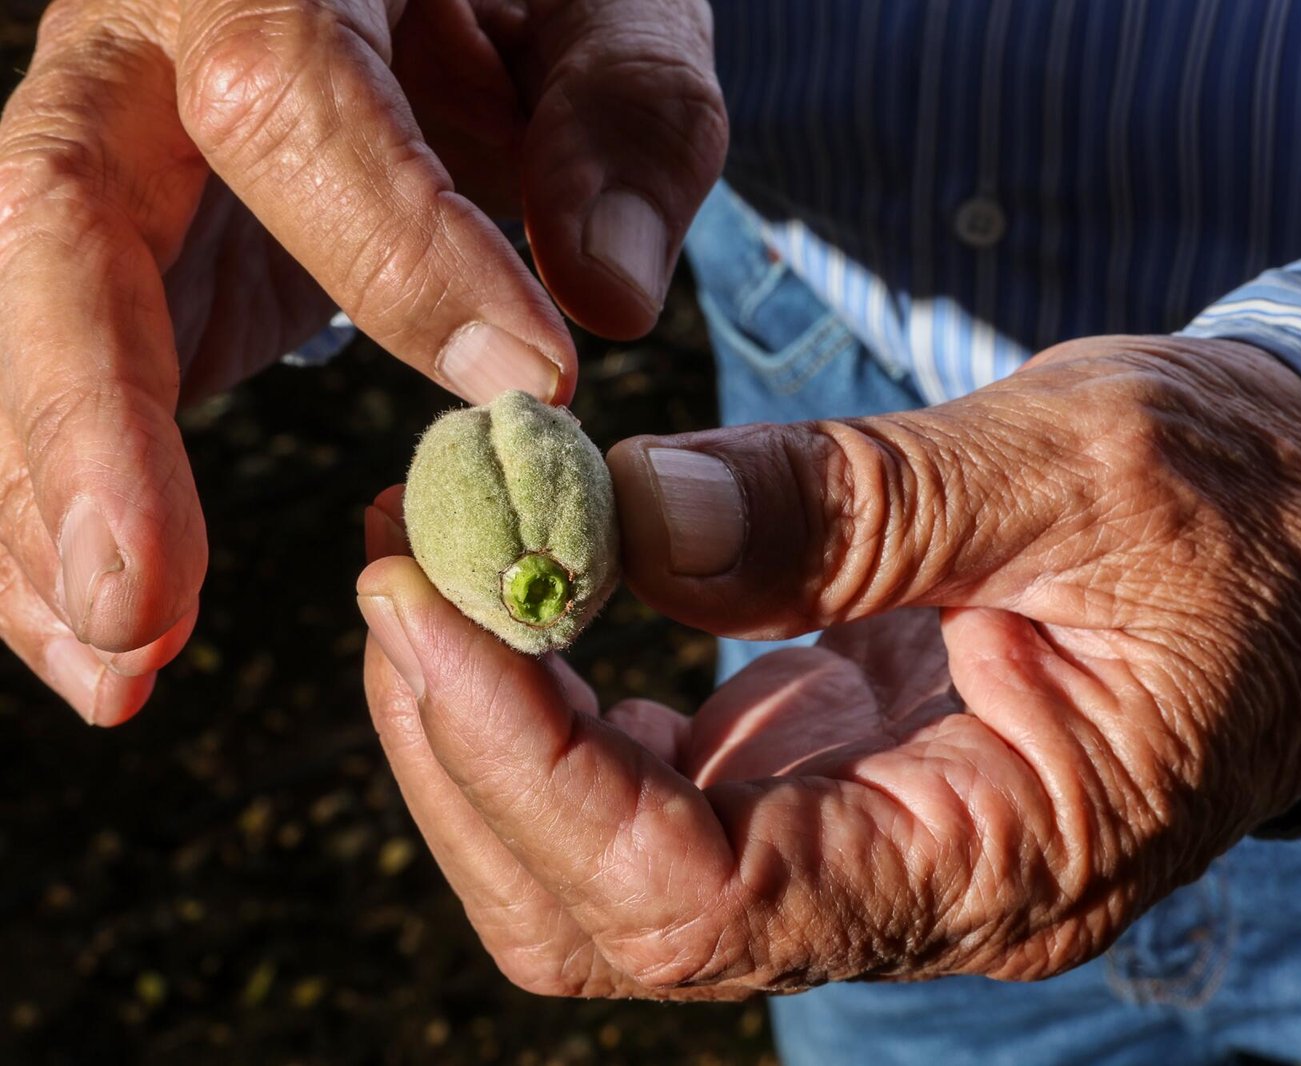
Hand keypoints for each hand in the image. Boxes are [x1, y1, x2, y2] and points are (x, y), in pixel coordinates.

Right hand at [0, 0, 726, 721]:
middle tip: (145, 602)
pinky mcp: (116, 260)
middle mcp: (141, 54)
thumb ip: (620, 119)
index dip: (396, 245)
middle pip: (55, 215)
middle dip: (89, 421)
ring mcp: (105, 160)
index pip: (290, 95)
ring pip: (17, 323)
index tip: (530, 386)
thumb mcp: (607, 7)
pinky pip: (53, 385)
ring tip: (120, 671)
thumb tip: (606, 297)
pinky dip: (68, 518)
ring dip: (48, 514)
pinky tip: (110, 639)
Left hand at [356, 336, 1300, 995]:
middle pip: (615, 916)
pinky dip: (561, 699)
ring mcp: (861, 845)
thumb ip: (853, 502)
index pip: (706, 899)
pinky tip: (533, 585)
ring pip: (606, 870)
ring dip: (491, 726)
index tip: (437, 604)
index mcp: (1000, 860)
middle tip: (406, 563)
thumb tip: (617, 513)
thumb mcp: (1074, 465)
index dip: (536, 768)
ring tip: (438, 554)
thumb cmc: (1244, 510)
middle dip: (472, 752)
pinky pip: (650, 791)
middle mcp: (912, 893)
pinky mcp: (833, 780)